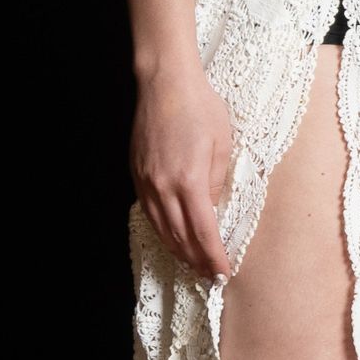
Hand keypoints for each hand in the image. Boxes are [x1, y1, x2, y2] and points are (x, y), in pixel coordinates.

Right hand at [132, 63, 237, 276]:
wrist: (165, 83)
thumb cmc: (200, 108)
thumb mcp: (222, 146)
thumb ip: (216, 182)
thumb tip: (211, 209)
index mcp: (190, 180)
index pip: (203, 232)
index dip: (214, 257)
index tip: (223, 273)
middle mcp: (164, 186)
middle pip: (180, 237)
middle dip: (197, 261)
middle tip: (211, 276)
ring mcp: (146, 181)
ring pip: (161, 228)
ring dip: (178, 250)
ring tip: (193, 264)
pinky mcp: (136, 174)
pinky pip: (150, 212)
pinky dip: (162, 231)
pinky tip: (172, 237)